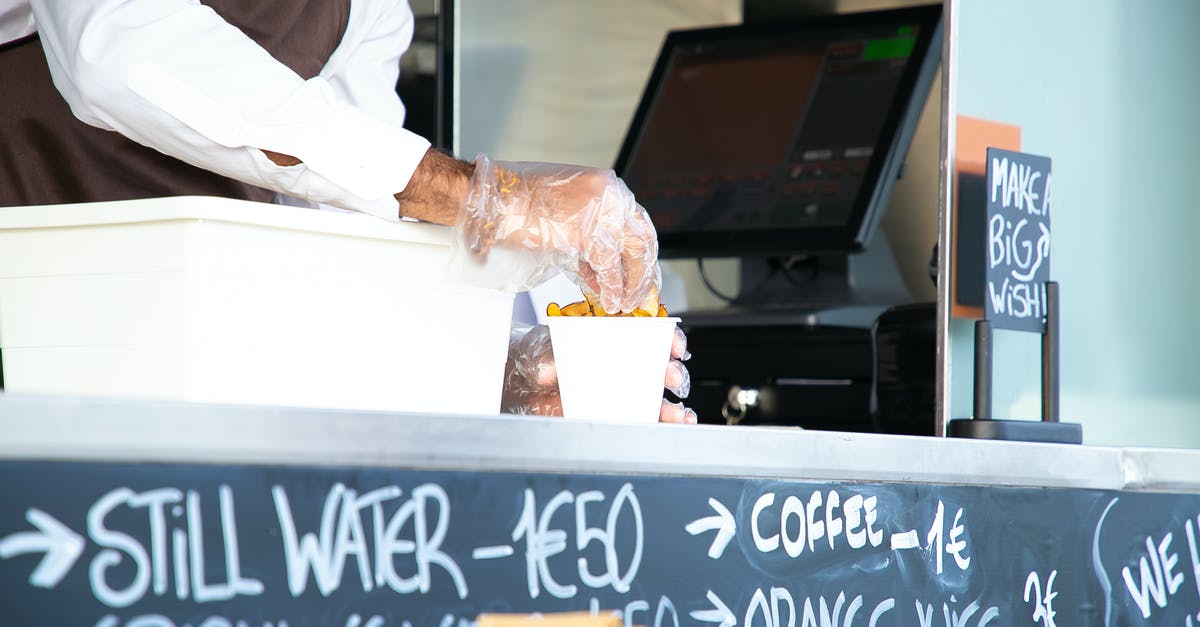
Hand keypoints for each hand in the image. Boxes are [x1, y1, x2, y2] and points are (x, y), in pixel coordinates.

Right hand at [457, 155, 660, 313]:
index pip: (637, 223)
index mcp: (606, 186)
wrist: (492, 200)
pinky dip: (612, 288)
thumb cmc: (517, 205)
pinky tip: (610, 302)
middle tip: (644, 296)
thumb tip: (601, 271)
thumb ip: (588, 239)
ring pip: (635, 252)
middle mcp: (611, 195)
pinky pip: (610, 267)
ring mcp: (602, 212)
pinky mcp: (588, 233)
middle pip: (643, 237)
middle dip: (645, 271)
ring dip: (634, 283)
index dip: (641, 254)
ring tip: (628, 304)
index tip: (644, 275)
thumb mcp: (564, 216)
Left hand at [501, 325, 695, 423]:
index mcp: (612, 340)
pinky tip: (675, 427)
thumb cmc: (537, 359)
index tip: (673, 346)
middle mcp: (622, 366)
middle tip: (671, 378)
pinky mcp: (617, 417)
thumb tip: (549, 370)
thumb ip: (547, 359)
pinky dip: (665, 425)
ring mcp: (622, 393)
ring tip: (677, 414)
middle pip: (660, 368)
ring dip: (674, 406)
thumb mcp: (540, 352)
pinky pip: (647, 421)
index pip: (648, 335)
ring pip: (659, 398)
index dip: (666, 338)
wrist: (521, 389)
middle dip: (673, 373)